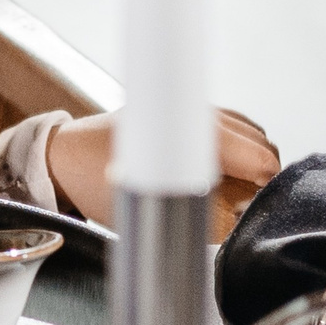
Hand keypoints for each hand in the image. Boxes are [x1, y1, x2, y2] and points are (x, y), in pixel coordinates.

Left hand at [44, 108, 280, 233]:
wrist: (63, 157)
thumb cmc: (99, 185)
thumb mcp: (153, 212)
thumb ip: (205, 218)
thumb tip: (243, 218)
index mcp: (195, 133)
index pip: (261, 160)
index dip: (263, 190)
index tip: (246, 209)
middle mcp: (199, 112)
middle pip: (262, 146)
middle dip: (258, 177)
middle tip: (235, 204)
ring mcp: (193, 106)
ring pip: (252, 134)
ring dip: (248, 161)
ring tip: (226, 188)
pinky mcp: (185, 108)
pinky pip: (233, 126)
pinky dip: (236, 147)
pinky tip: (216, 169)